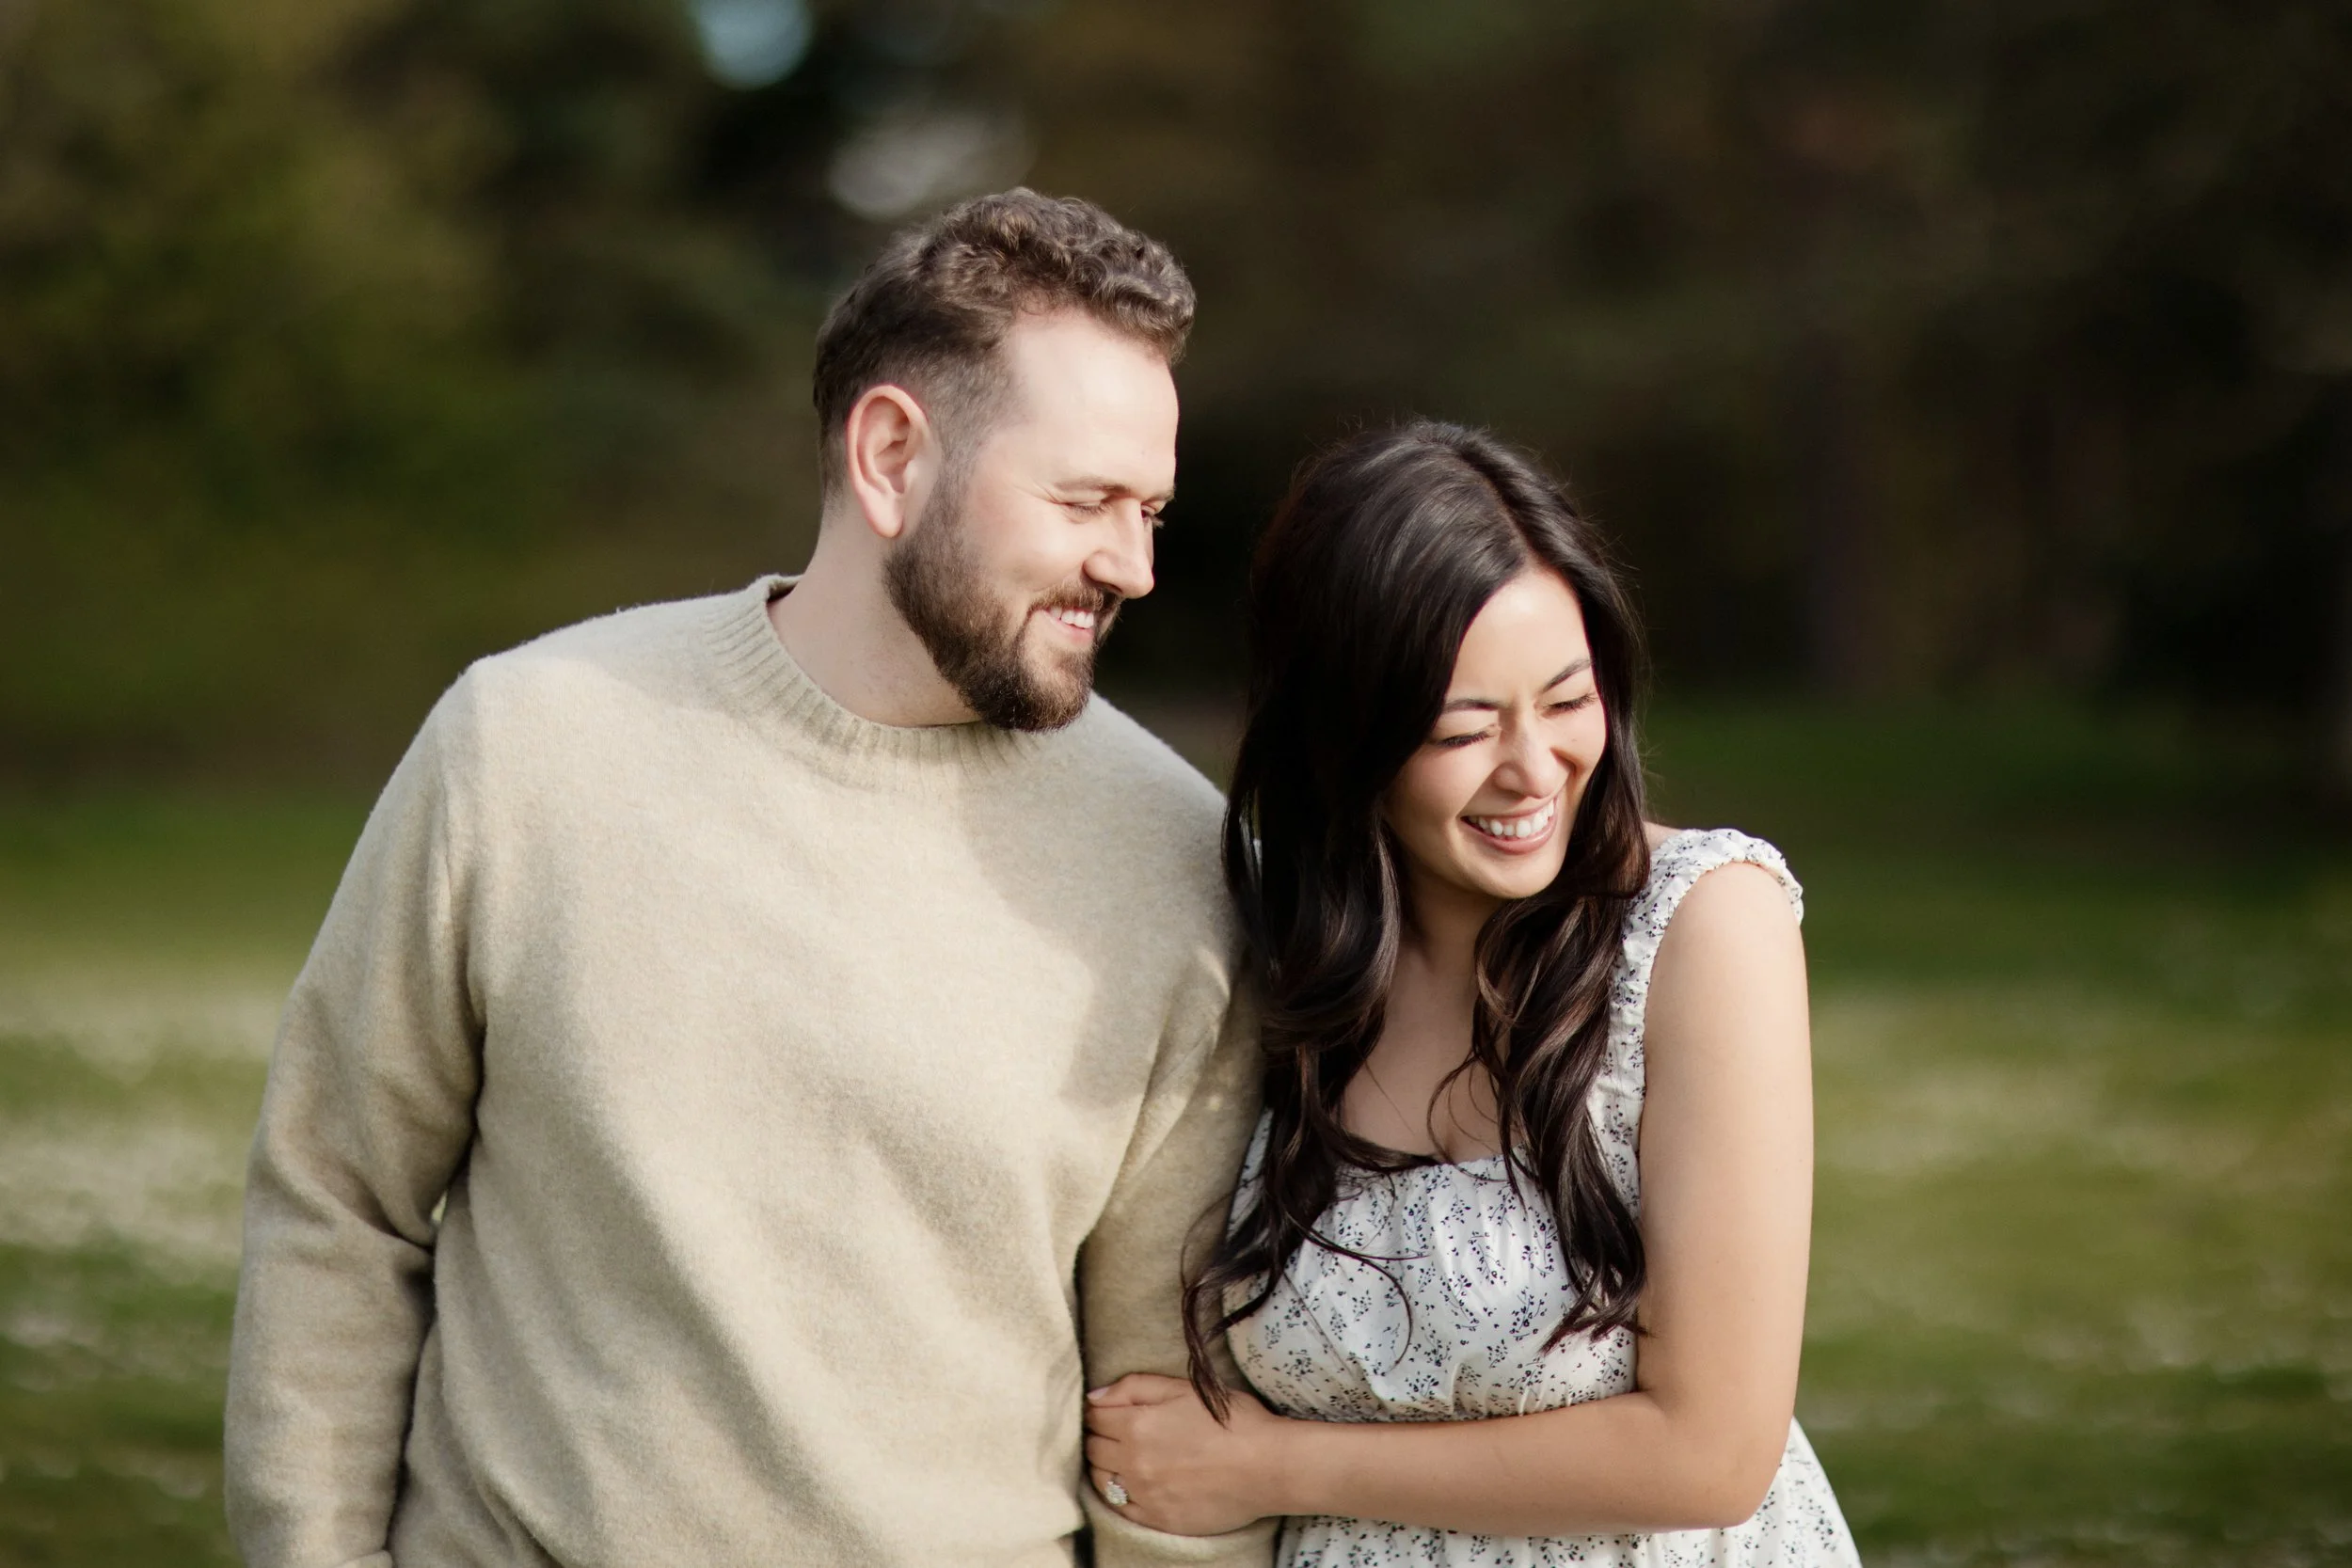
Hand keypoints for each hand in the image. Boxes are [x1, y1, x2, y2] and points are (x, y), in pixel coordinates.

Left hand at [1084, 1373, 1289, 1535]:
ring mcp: (1145, 1494)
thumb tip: (1095, 1397)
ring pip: (1101, 1480)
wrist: (1269, 1467)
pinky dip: (1120, 1494)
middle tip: (1118, 1431)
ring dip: (1106, 1466)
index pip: (1095, 1416)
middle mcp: (1134, 1462)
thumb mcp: (1184, 1388)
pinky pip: (1120, 1508)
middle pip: (1093, 1448)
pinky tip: (1135, 1484)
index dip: (1100, 1410)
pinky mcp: (1158, 1519)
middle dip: (1100, 1436)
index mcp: (1138, 1424)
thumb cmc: (1231, 1422)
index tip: (1110, 1410)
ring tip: (1125, 1457)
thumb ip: (1135, 1387)